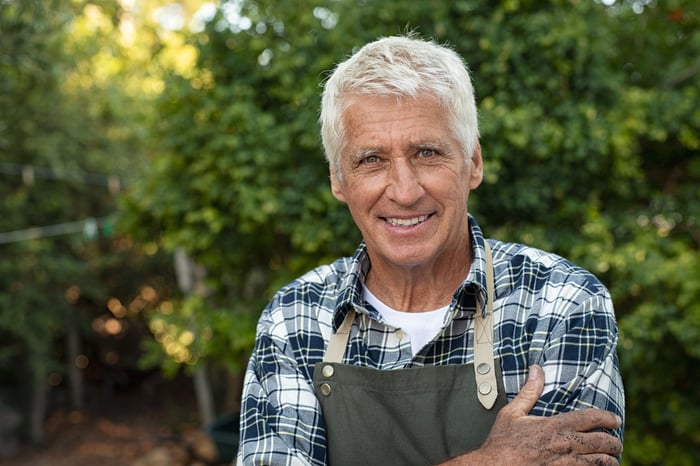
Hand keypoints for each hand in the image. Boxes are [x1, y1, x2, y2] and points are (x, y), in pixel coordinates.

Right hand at [440, 365, 622, 465]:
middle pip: (602, 443)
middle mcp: (565, 444)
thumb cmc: (501, 442)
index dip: (608, 418)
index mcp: (555, 426)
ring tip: (612, 459)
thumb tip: (536, 369)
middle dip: (614, 442)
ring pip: (600, 462)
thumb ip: (529, 392)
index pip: (590, 418)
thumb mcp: (512, 413)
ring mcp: (566, 464)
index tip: (616, 419)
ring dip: (610, 460)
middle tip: (616, 442)